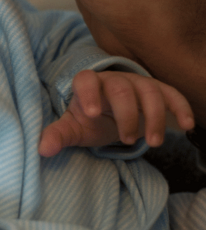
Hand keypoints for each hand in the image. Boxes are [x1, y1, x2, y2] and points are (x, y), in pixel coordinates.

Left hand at [38, 70, 193, 157]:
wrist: (113, 109)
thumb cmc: (91, 117)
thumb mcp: (75, 127)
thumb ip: (59, 135)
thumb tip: (42, 150)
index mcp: (88, 84)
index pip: (86, 80)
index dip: (88, 94)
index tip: (91, 114)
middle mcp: (113, 80)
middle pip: (121, 89)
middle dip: (126, 115)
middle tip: (127, 139)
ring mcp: (137, 83)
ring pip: (148, 91)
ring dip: (153, 116)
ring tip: (153, 143)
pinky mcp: (158, 90)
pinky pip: (171, 94)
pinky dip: (180, 107)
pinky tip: (187, 125)